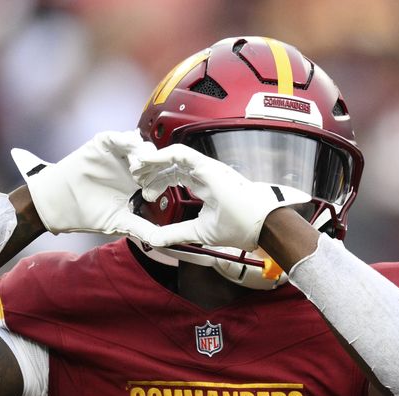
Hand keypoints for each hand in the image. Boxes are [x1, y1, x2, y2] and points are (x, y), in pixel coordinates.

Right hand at [11, 130, 159, 239]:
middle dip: (155, 165)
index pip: (159, 177)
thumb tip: (164, 242)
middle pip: (153, 158)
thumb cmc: (88, 213)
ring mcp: (119, 154)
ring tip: (137, 166)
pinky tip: (129, 147)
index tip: (156, 192)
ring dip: (143, 153)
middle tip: (148, 177)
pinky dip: (126, 140)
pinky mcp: (104, 144)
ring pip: (140, 145)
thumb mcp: (119, 222)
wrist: (60, 204)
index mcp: (139, 184)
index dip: (162, 182)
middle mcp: (131, 167)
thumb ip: (142, 228)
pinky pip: (119, 137)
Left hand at [130, 144, 311, 250]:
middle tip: (137, 182)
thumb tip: (154, 238)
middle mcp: (205, 173)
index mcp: (205, 185)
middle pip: (171, 165)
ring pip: (172, 155)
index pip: (177, 176)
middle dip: (151, 171)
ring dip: (152, 162)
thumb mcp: (199, 231)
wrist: (262, 225)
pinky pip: (180, 154)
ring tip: (137, 172)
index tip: (144, 192)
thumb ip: (177, 232)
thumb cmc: (241, 226)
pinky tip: (148, 162)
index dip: (159, 180)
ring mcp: (207, 168)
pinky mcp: (208, 166)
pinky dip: (162, 156)